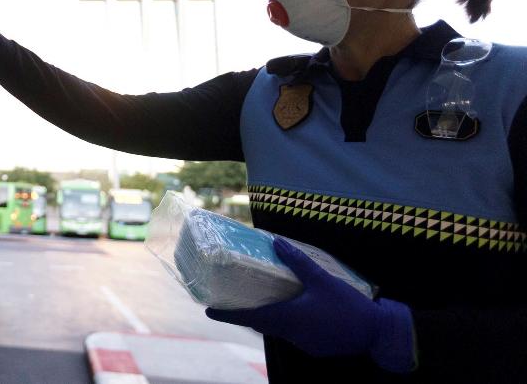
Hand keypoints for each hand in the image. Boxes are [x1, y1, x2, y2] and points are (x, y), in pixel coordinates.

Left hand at [206, 237, 414, 372]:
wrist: (378, 334)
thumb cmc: (348, 306)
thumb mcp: (322, 279)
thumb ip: (297, 261)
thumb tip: (277, 241)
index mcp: (287, 318)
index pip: (249, 318)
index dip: (227, 315)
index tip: (209, 311)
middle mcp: (290, 334)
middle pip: (261, 324)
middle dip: (245, 315)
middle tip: (231, 302)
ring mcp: (303, 343)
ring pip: (277, 330)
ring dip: (267, 318)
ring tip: (258, 302)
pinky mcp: (314, 346)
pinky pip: (292, 334)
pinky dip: (285, 323)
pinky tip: (291, 311)